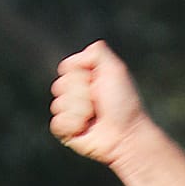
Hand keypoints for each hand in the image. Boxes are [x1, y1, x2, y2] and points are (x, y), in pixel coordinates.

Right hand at [50, 41, 149, 166]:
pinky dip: (73, 126)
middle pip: (59, 85)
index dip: (82, 75)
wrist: (127, 134)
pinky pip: (57, 123)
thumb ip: (97, 51)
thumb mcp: (115, 69)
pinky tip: (85, 129)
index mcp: (83, 77)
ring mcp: (69, 113)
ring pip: (58, 105)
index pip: (65, 68)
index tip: (99, 83)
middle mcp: (74, 93)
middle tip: (99, 102)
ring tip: (95, 117)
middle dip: (81, 94)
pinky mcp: (65, 132)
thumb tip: (75, 58)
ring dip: (80, 111)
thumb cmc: (124, 104)